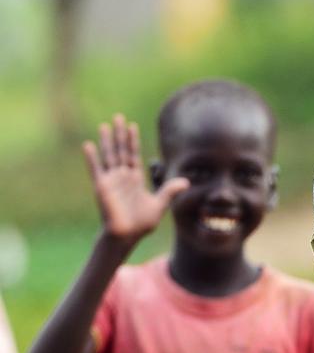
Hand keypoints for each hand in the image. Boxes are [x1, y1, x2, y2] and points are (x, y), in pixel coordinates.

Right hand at [82, 115, 187, 242]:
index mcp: (135, 179)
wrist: (127, 236)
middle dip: (120, 134)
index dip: (133, 140)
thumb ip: (169, 191)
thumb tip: (186, 182)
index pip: (134, 154)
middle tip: (118, 117)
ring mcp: (111, 180)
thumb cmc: (141, 224)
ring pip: (109, 156)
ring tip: (104, 125)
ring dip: (107, 141)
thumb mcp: (159, 205)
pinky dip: (92, 158)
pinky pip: (96, 169)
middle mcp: (122, 176)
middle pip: (121, 150)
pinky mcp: (102, 187)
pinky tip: (88, 145)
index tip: (132, 126)